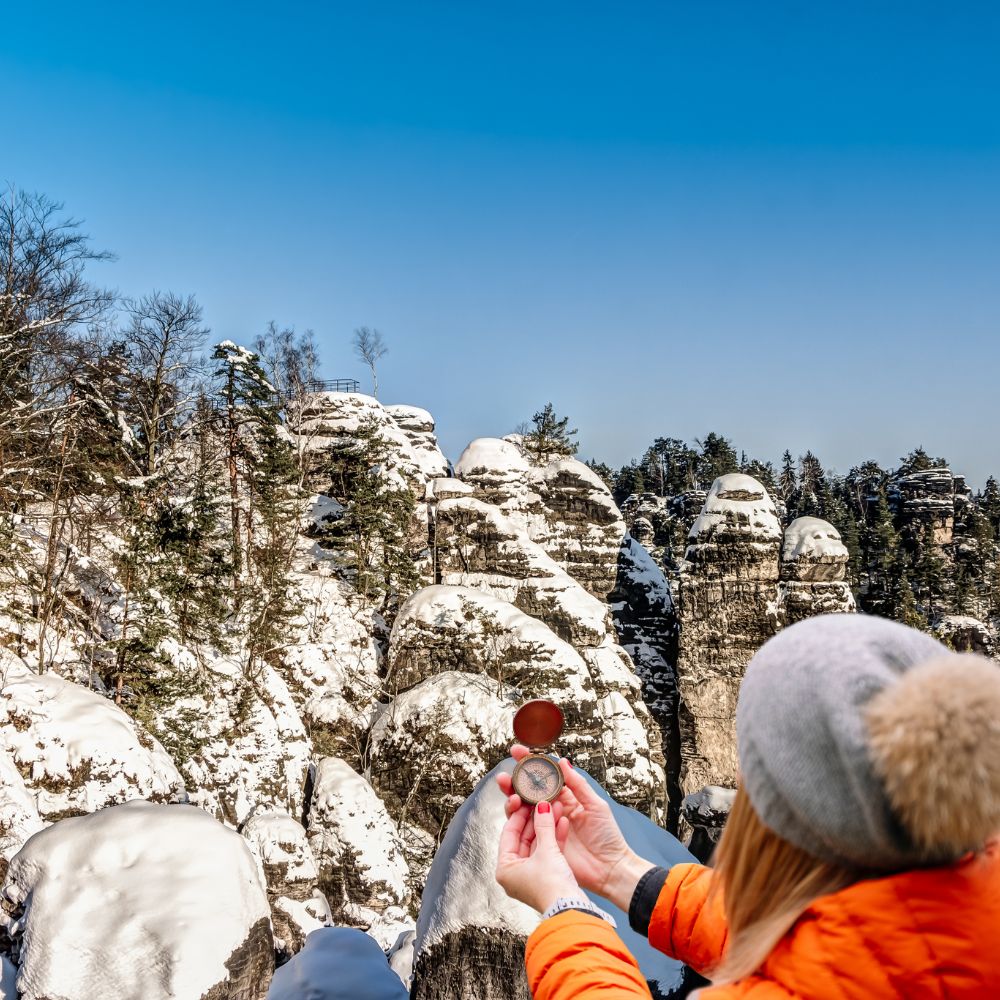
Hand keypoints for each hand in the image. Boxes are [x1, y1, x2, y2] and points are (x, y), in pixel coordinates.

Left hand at [495, 801, 579, 913]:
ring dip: (546, 827)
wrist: (570, 909)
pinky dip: (554, 839)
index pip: (508, 834)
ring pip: (537, 844)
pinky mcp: (546, 878)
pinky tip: (562, 823)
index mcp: (505, 869)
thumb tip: (541, 806)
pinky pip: (547, 853)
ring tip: (555, 809)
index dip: (518, 815)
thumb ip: (543, 825)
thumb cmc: (551, 886)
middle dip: (535, 820)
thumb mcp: (546, 850)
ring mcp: (530, 876)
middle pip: (523, 838)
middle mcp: (515, 873)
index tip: (526, 801)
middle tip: (541, 803)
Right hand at [497, 746, 653, 911]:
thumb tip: (562, 762)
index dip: (529, 764)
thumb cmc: (607, 836)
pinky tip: (520, 812)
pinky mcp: (543, 844)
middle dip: (513, 782)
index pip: (544, 777)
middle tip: (504, 777)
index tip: (517, 752)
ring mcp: (546, 827)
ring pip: (522, 811)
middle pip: (527, 793)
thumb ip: (577, 784)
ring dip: (513, 801)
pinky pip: (527, 831)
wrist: (610, 869)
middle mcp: (552, 811)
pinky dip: (520, 820)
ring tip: (513, 796)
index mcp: (566, 798)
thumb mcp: (595, 805)